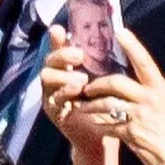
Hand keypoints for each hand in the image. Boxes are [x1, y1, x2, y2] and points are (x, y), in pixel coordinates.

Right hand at [41, 25, 97, 148]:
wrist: (103, 135)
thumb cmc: (107, 103)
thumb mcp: (107, 79)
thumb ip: (105, 61)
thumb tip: (118, 34)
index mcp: (69, 67)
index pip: (59, 48)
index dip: (57, 39)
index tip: (60, 29)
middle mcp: (57, 77)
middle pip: (50, 60)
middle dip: (62, 55)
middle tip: (79, 56)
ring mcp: (52, 93)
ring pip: (46, 77)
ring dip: (63, 75)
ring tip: (82, 78)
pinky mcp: (54, 110)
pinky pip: (53, 98)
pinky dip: (64, 93)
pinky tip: (77, 91)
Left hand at [78, 28, 164, 164]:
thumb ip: (149, 96)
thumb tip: (129, 87)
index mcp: (161, 89)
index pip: (144, 61)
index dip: (132, 45)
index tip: (120, 30)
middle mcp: (151, 99)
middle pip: (116, 82)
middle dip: (96, 84)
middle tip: (86, 86)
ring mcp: (142, 116)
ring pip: (106, 103)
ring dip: (91, 105)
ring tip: (83, 106)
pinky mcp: (133, 134)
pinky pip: (108, 126)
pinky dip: (99, 126)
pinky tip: (95, 127)